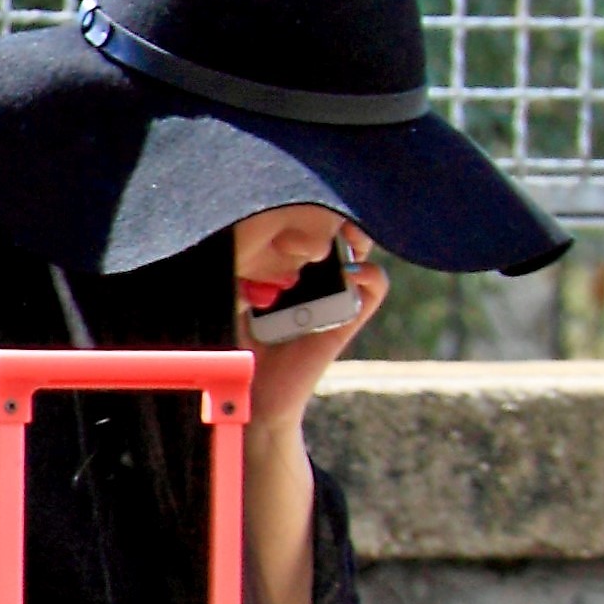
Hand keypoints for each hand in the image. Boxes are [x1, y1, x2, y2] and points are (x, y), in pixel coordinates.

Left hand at [240, 229, 386, 442]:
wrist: (252, 398)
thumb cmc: (237, 350)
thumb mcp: (230, 302)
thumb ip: (236, 272)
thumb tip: (234, 235)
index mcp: (289, 273)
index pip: (309, 231)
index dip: (309, 212)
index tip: (295, 206)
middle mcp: (316, 282)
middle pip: (339, 234)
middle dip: (334, 216)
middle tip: (322, 210)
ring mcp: (335, 299)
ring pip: (362, 254)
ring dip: (357, 237)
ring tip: (344, 233)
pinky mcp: (348, 321)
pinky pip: (373, 290)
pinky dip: (370, 275)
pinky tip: (350, 270)